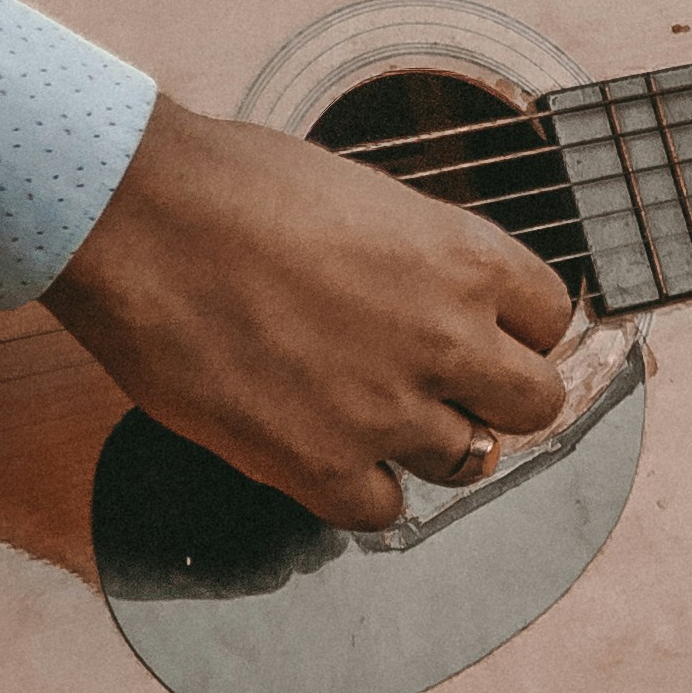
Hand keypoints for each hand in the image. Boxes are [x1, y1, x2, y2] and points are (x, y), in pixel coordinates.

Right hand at [42, 98, 580, 529]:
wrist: (138, 218)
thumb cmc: (232, 184)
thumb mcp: (364, 195)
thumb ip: (416, 258)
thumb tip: (427, 293)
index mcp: (465, 257)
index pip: (552, 317)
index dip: (518, 329)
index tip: (489, 333)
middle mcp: (446, 338)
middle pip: (536, 403)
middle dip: (499, 397)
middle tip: (451, 386)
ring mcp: (387, 410)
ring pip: (467, 461)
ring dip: (430, 441)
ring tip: (374, 412)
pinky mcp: (319, 464)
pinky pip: (380, 508)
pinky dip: (360, 486)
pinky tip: (325, 449)